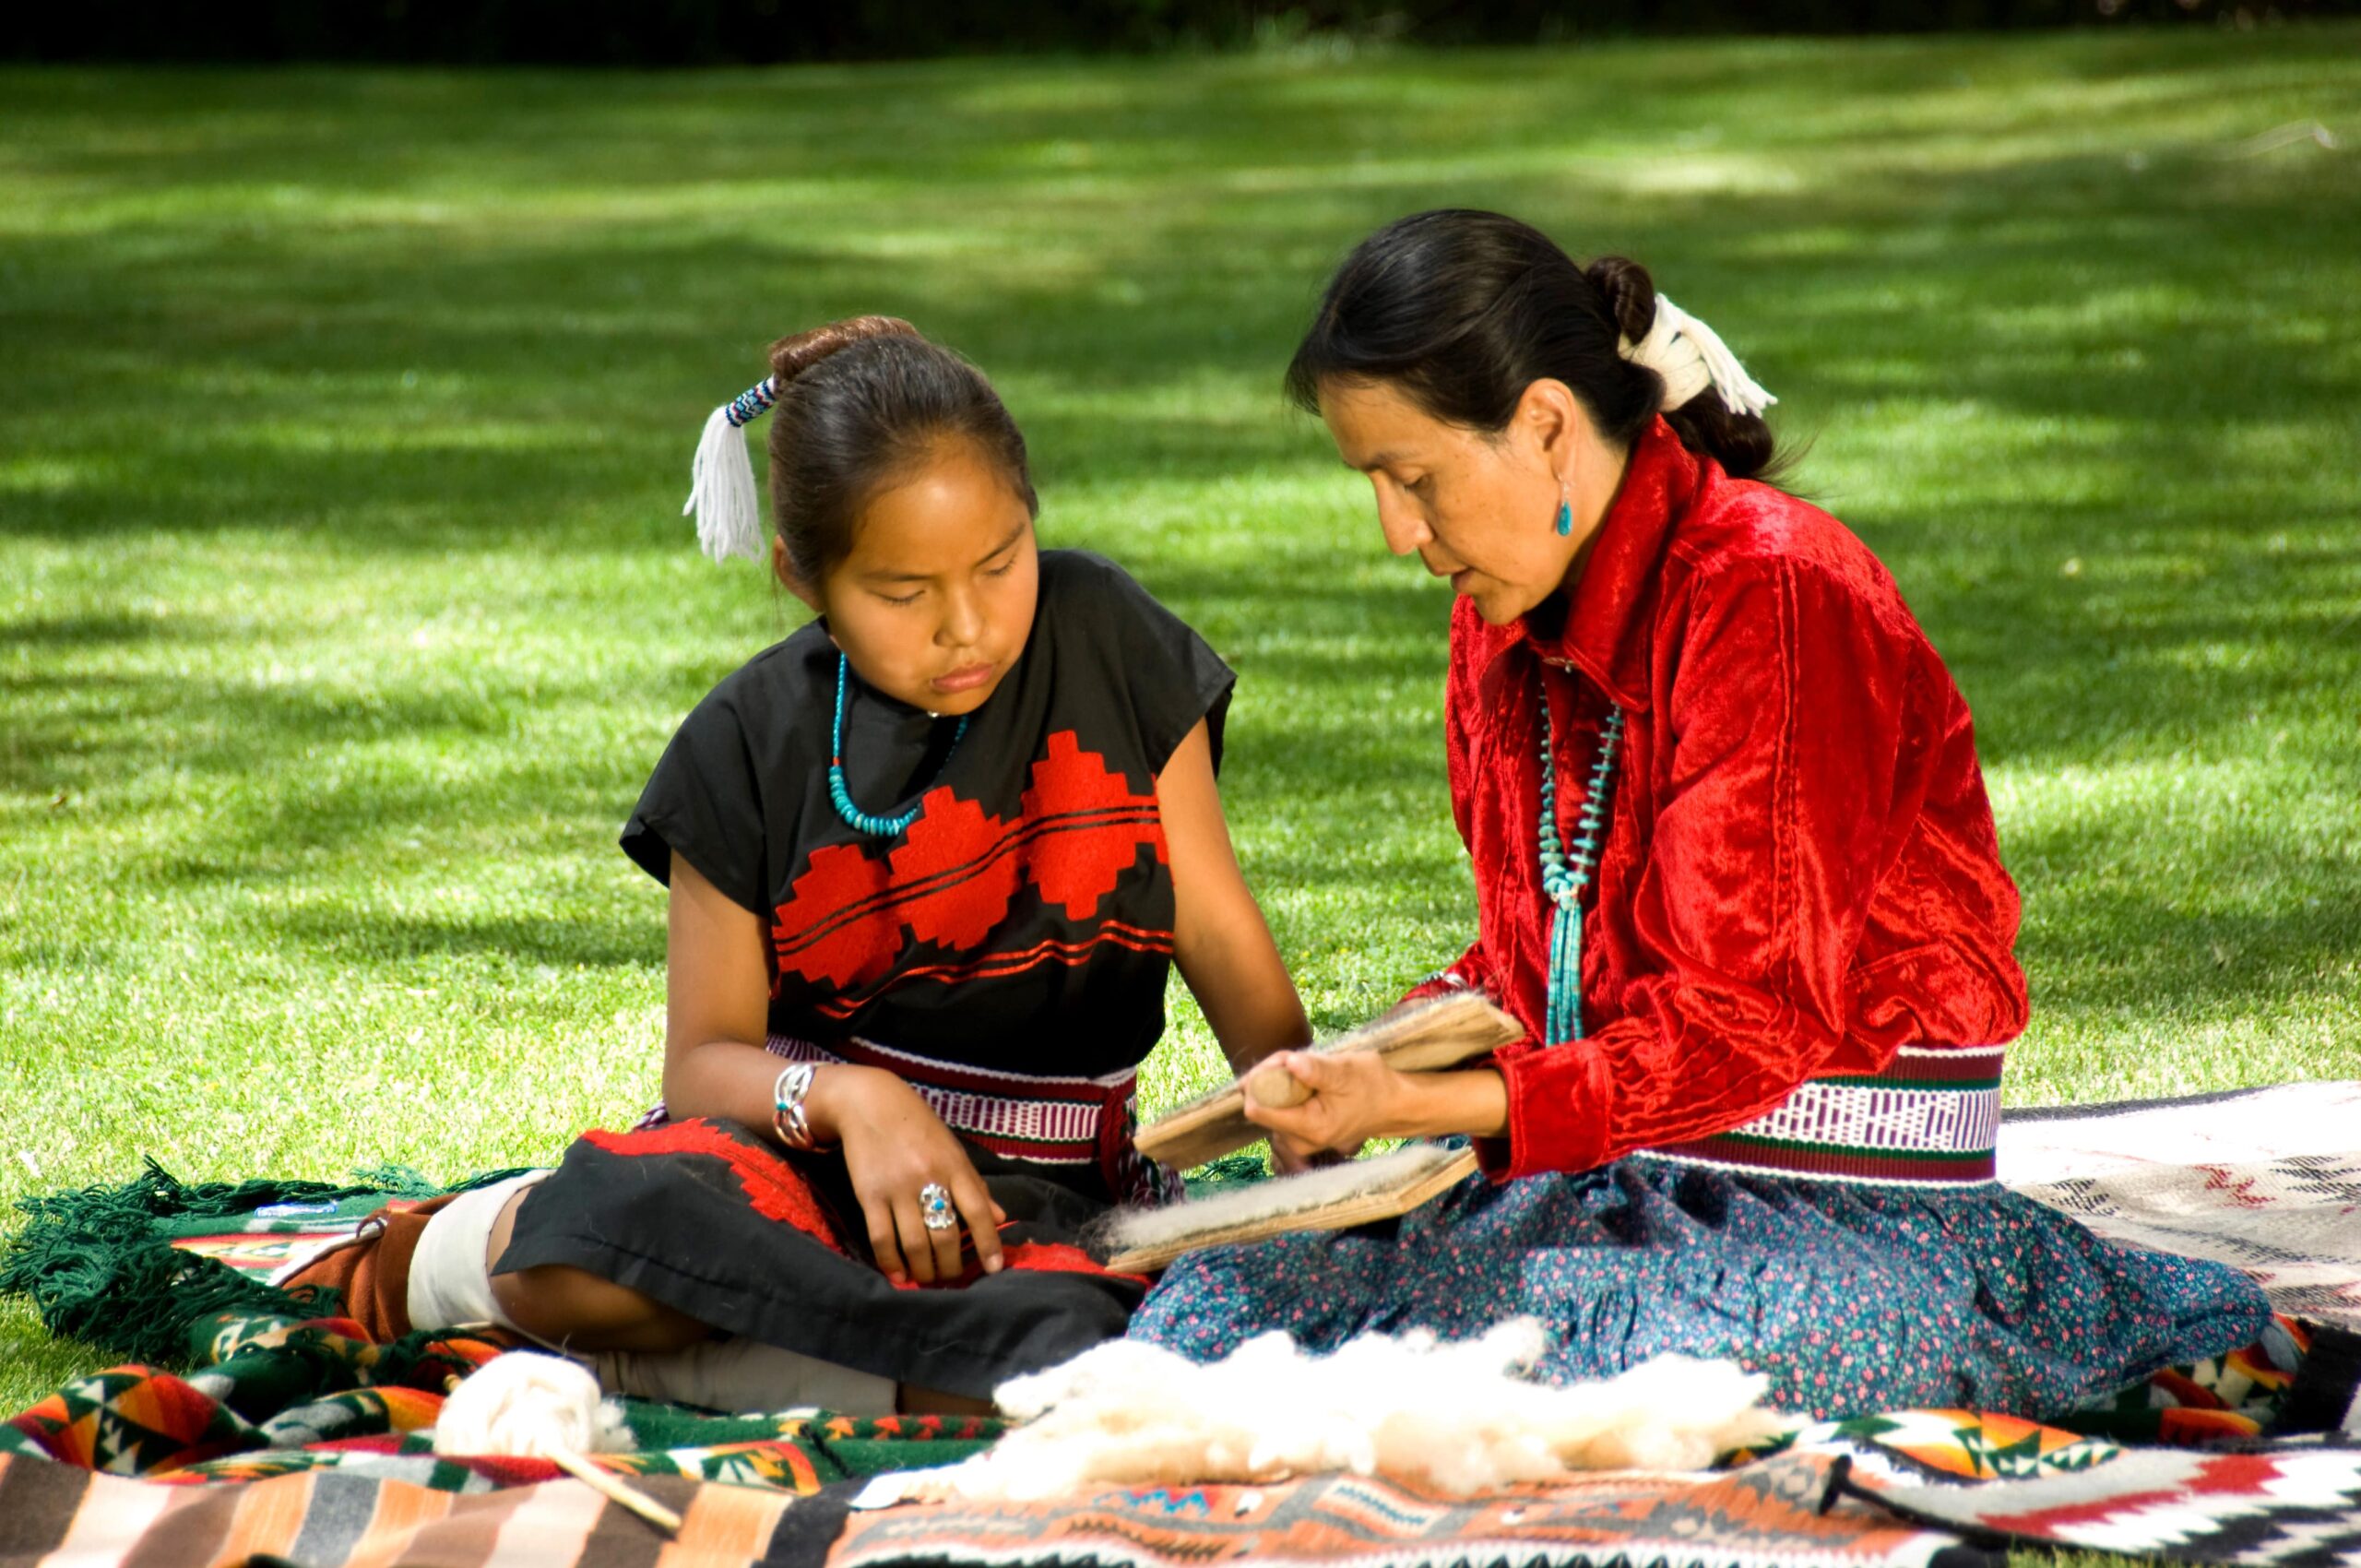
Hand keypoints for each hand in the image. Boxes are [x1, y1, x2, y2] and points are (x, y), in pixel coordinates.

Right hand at [819, 1068, 1006, 1285]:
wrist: (870, 1103)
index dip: (988, 1243)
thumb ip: (975, 1184)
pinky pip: (882, 1238)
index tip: (995, 1268)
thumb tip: (1001, 1216)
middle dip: (951, 1266)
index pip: (978, 1211)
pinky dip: (891, 1263)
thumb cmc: (917, 1127)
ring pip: (915, 1243)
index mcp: (954, 1166)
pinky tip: (898, 1276)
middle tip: (952, 1278)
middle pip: (945, 1235)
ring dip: (924, 1270)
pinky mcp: (870, 1195)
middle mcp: (928, 1178)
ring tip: (928, 1279)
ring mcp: (897, 1188)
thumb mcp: (952, 1149)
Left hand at [1241, 1051, 1404, 1156]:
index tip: (1283, 1061)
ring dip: (1279, 1081)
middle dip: (1271, 1076)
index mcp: (1310, 1128)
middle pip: (1260, 1105)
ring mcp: (1297, 1141)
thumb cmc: (1372, 1085)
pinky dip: (1286, 1090)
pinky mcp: (1297, 1135)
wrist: (1390, 1105)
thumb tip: (1289, 1064)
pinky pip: (1277, 1109)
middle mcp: (1298, 1142)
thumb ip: (1316, 1070)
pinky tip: (1306, 1080)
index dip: (1262, 1080)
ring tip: (1307, 1067)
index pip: (1258, 1109)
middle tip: (1298, 1059)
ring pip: (1267, 1105)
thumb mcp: (1346, 1071)